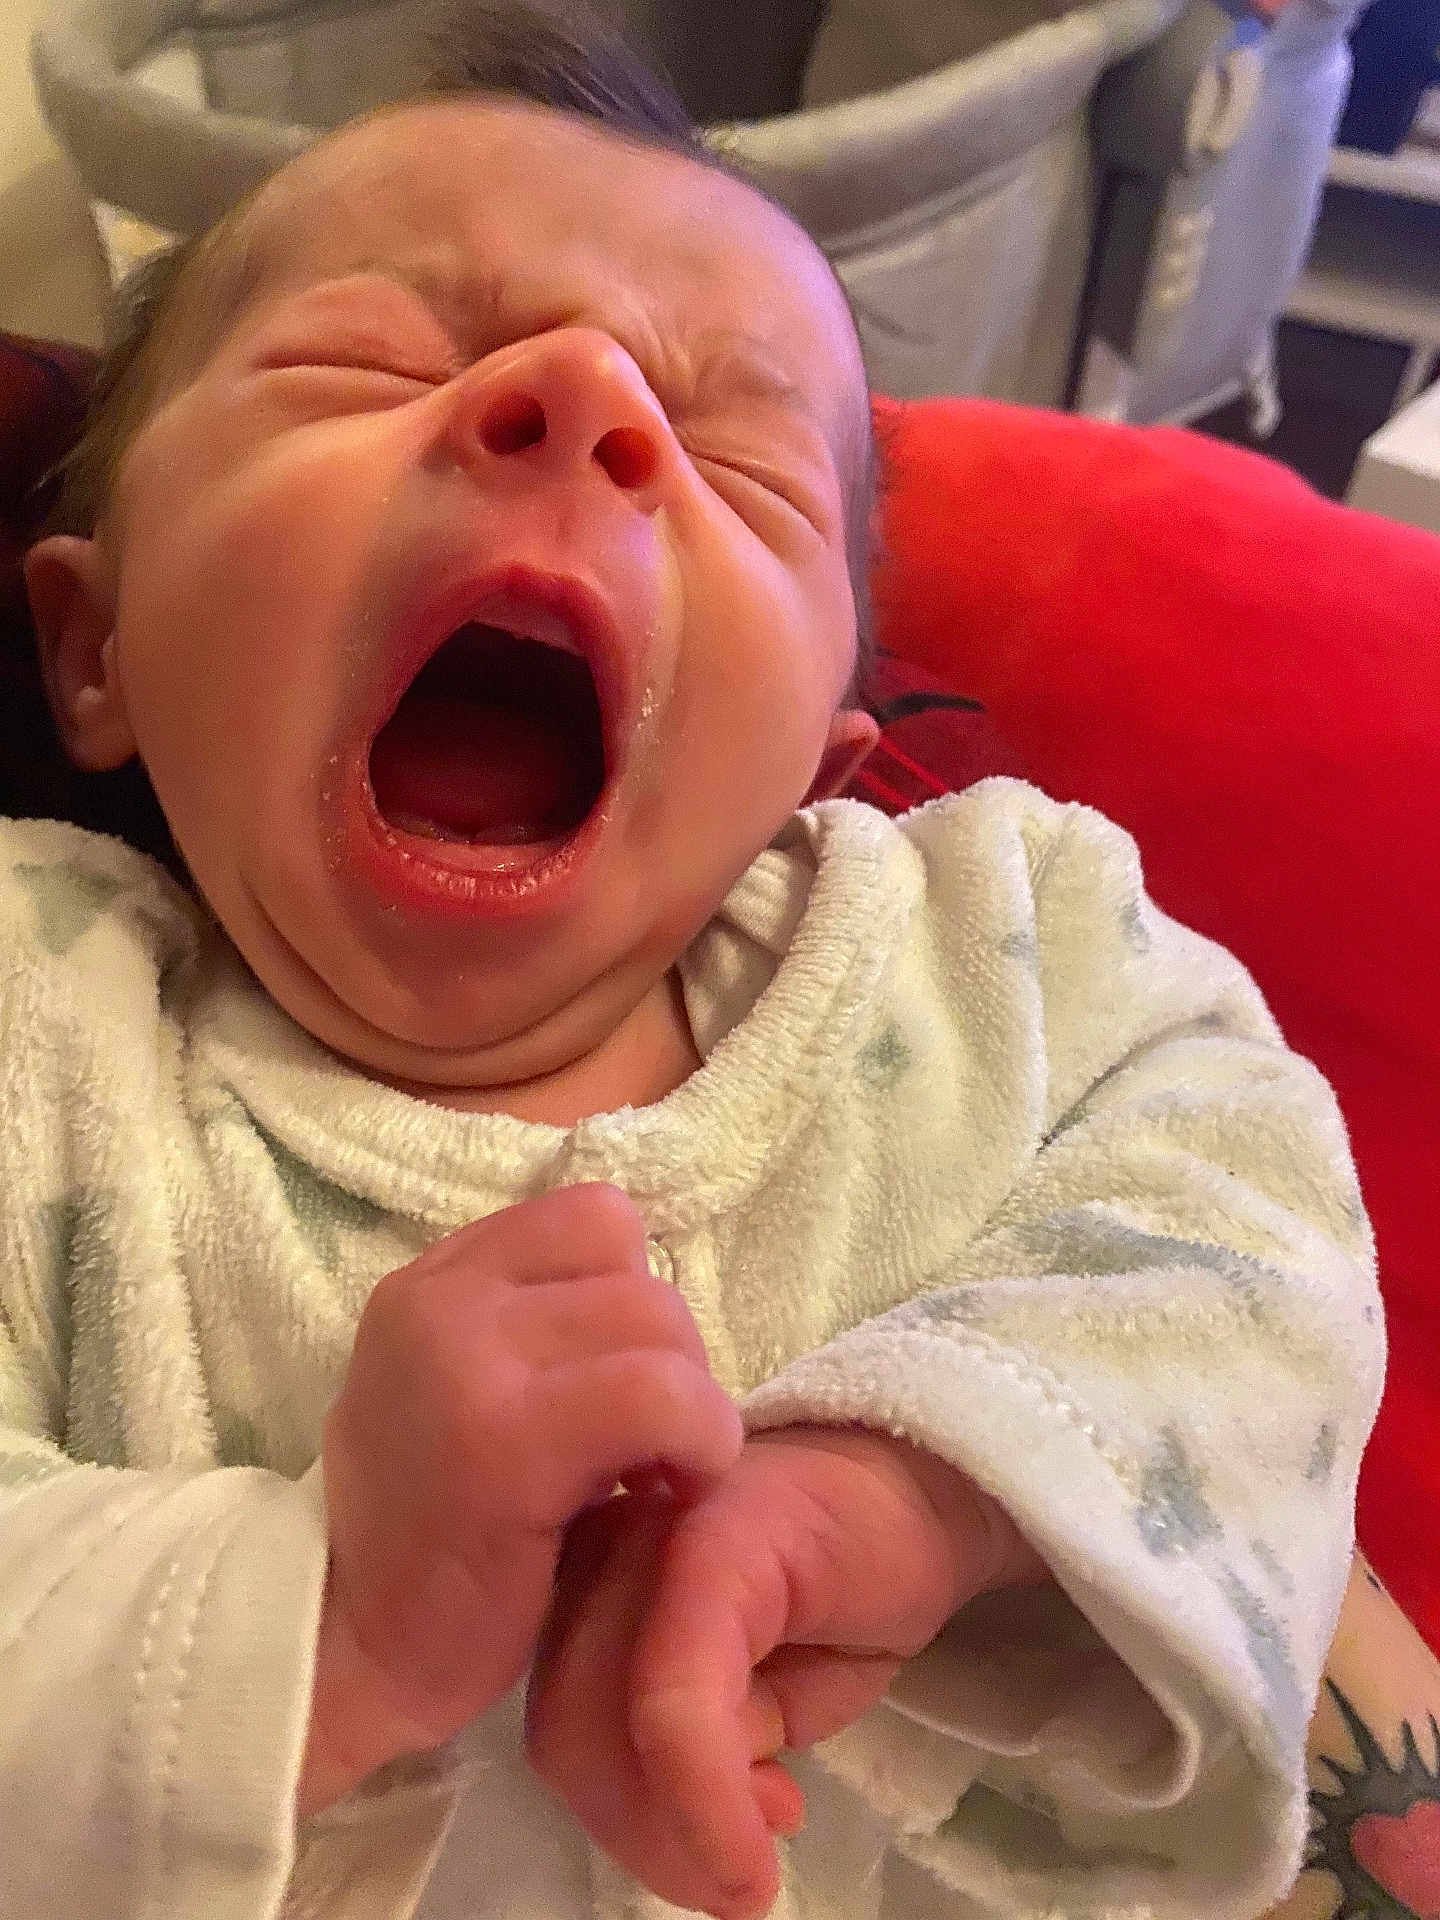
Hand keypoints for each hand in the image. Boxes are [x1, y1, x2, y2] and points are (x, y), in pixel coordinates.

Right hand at [300, 1184, 742, 1813]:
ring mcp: (467, 1365)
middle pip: (638, 1273)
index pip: (593, 1217)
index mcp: (434, 1281)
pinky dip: (700, 1441)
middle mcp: (441, 1301)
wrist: (339, 1656)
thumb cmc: (426, 1534)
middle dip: (674, 1361)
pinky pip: (660, 1398)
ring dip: (693, 1407)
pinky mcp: (507, 1445)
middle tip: (652, 1449)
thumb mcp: (460, 1389)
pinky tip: (670, 1495)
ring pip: (658, 1324)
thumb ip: (533, 1324)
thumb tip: (654, 1291)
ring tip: (659, 1476)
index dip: (634, 1295)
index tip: (623, 1377)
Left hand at [526, 1425, 1045, 1918]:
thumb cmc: (840, 1589)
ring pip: (609, 1722)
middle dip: (648, 1833)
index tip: (713, 1866)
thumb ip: (704, 1751)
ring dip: (683, 1824)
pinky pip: (677, 1697)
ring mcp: (649, 1534)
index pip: (562, 1725)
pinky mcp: (710, 1539)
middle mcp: (600, 1552)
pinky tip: (772, 1823)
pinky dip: (711, 1794)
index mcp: (590, 1588)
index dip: (625, 1819)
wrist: (925, 1490)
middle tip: (739, 1872)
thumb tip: (703, 1849)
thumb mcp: (760, 1696)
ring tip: (772, 1827)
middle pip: (567, 1731)